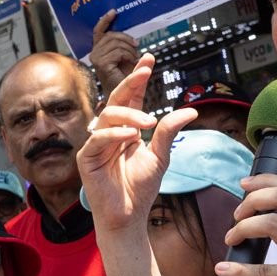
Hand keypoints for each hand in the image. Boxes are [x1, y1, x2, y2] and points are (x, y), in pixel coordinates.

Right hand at [76, 54, 195, 236]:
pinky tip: (131, 136)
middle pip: (115, 99)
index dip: (137, 78)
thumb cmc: (140, 189)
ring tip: (148, 123)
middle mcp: (109, 132)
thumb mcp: (160, 156)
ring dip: (129, 115)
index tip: (149, 58)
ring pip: (108, 115)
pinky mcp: (86, 158)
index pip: (130, 98)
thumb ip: (169, 132)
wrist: (128, 216)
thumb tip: (191, 110)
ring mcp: (96, 144)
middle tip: (144, 71)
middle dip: (129, 82)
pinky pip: (97, 138)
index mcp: (126, 129)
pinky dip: (114, 134)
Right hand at [88, 10, 137, 98]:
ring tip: (134, 59)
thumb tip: (133, 35)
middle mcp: (94, 53)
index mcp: (99, 50)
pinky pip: (119, 52)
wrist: (124, 96)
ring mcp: (96, 59)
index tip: (114, 12)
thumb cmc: (126, 79)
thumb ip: (125, 45)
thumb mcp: (126, 58)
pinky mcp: (101, 64)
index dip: (105, 20)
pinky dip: (128, 56)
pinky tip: (131, 63)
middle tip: (136, 48)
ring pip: (117, 43)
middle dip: (127, 39)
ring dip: (130, 50)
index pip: (99, 31)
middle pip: (111, 35)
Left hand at [220, 174, 276, 275]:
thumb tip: (275, 218)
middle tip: (236, 215)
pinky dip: (241, 270)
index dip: (266, 181)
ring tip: (232, 238)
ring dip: (243, 228)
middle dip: (251, 201)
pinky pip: (267, 272)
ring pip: (272, 224)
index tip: (246, 184)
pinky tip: (226, 270)